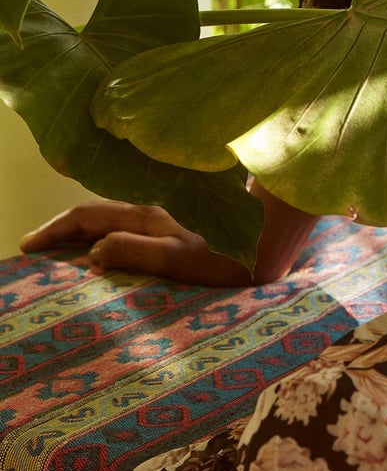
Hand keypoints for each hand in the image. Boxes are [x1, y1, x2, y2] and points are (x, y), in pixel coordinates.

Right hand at [19, 202, 254, 286]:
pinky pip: (132, 225)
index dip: (55, 230)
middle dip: (62, 229)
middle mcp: (154, 210)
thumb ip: (137, 252)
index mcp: (148, 216)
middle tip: (34, 249)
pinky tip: (109, 249)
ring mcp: (169, 215)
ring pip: (114, 217)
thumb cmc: (232, 258)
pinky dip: (109, 234)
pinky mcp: (183, 224)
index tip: (27, 247)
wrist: (274, 241)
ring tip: (63, 251)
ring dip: (84, 231)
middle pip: (96, 213)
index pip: (88, 216)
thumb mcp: (182, 260)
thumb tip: (91, 253)